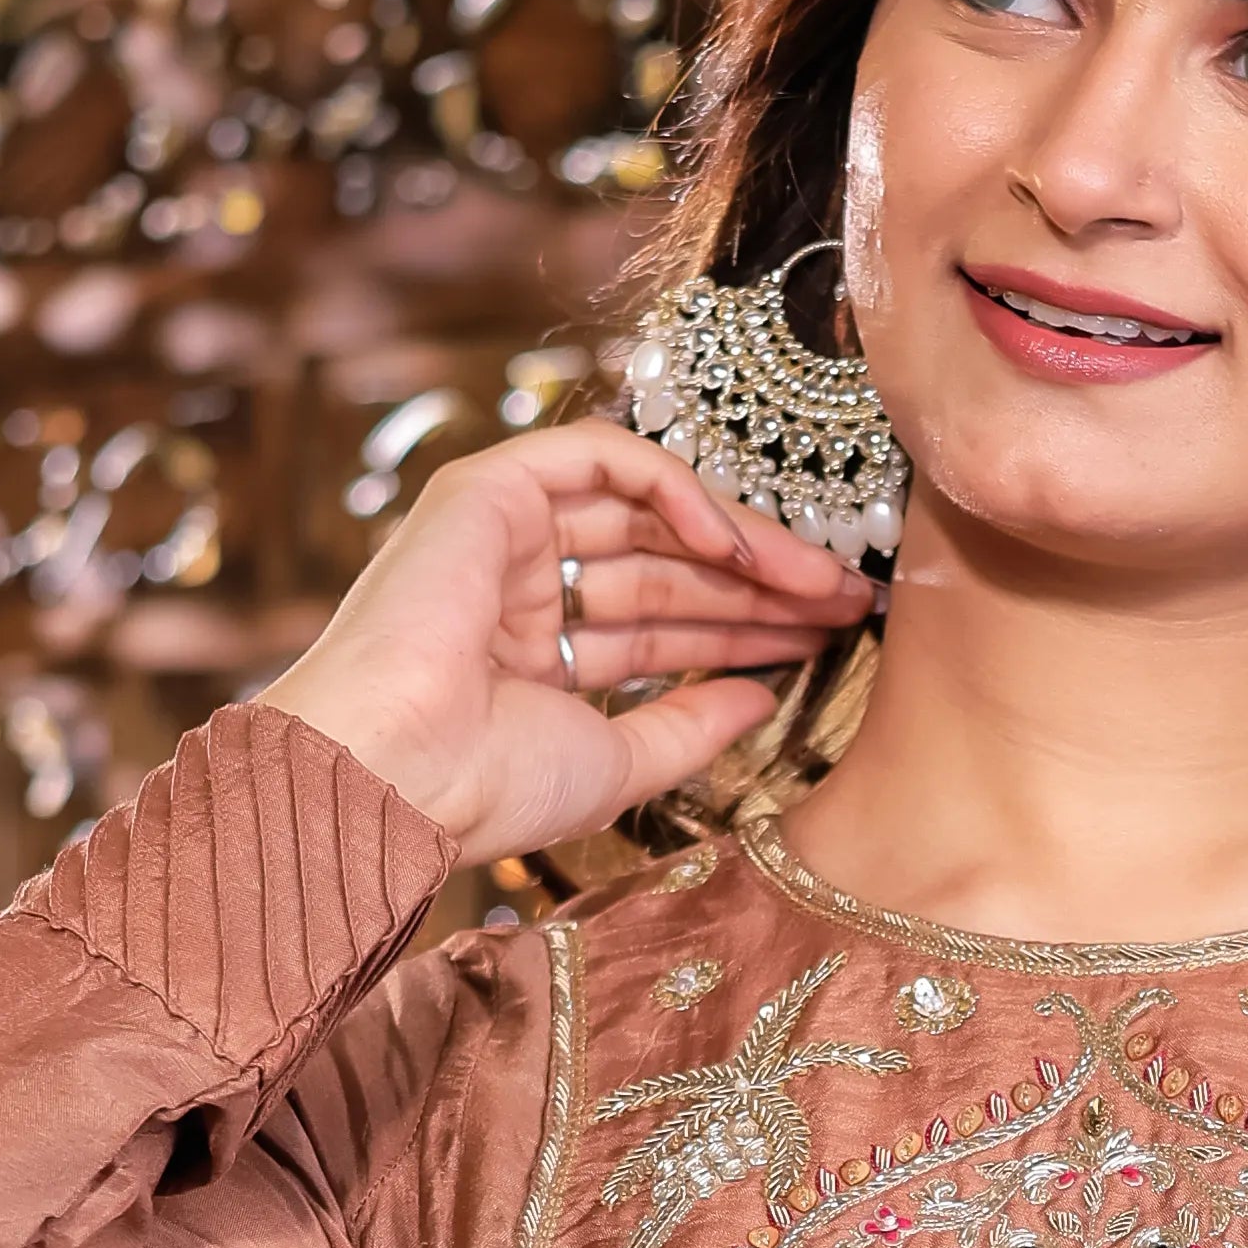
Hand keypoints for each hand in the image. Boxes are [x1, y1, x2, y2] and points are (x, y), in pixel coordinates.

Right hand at [256, 421, 876, 862]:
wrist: (396, 775)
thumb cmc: (482, 789)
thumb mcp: (619, 763)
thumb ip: (691, 725)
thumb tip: (762, 696)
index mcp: (536, 654)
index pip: (663, 623)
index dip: (745, 627)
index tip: (823, 639)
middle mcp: (518, 587)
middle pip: (665, 566)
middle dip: (762, 584)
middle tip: (850, 600)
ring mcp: (502, 535)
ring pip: (646, 514)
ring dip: (741, 542)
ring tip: (823, 579)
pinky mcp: (487, 490)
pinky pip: (601, 458)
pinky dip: (676, 489)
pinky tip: (741, 545)